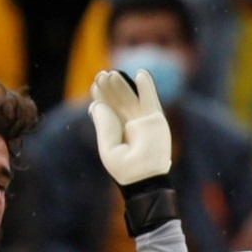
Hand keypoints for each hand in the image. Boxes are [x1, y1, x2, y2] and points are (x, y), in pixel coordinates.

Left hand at [88, 69, 171, 185]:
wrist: (144, 177)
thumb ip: (104, 125)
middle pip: (118, 101)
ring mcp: (143, 121)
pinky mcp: (156, 120)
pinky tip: (141, 74)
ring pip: (132, 98)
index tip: (95, 86)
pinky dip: (147, 87)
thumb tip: (95, 104)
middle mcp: (129, 124)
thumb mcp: (108, 147)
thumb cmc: (125, 169)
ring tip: (113, 74)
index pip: (108, 110)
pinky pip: (151, 100)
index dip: (101, 97)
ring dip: (123, 85)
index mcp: (116, 132)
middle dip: (110, 89)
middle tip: (101, 75)